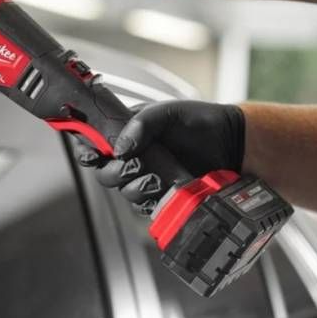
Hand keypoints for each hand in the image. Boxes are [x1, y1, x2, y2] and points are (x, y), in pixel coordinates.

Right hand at [74, 100, 245, 205]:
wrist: (229, 142)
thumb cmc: (198, 121)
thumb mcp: (167, 112)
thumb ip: (142, 123)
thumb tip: (120, 147)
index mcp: (126, 132)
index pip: (94, 143)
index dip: (87, 151)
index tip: (93, 154)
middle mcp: (133, 156)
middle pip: (105, 173)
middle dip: (115, 172)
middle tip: (135, 165)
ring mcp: (146, 176)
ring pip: (124, 191)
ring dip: (135, 187)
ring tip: (156, 179)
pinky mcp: (161, 195)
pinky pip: (145, 205)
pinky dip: (151, 200)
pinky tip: (163, 189)